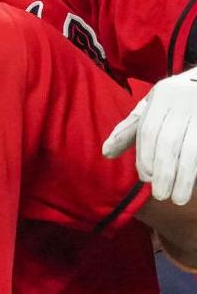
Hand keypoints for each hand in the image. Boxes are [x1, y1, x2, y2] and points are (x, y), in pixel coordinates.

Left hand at [103, 66, 196, 204]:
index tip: (145, 179)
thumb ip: (131, 129)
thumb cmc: (178, 100)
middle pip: (169, 142)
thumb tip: (106, 153)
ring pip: (192, 149)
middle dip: (163, 171)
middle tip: (160, 195)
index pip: (148, 130)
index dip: (145, 156)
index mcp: (163, 94)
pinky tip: (195, 183)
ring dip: (184, 177)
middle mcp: (184, 99)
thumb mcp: (154, 107)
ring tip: (178, 198)